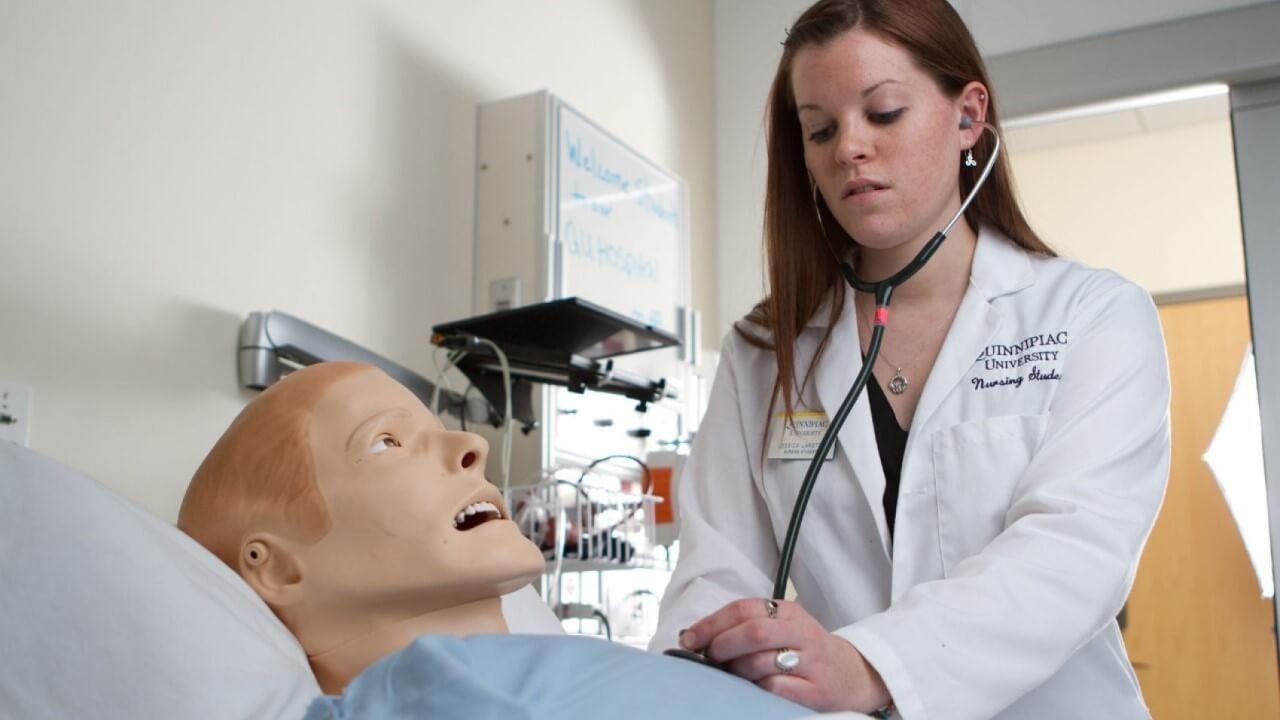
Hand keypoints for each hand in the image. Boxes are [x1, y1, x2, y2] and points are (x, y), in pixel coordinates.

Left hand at [679, 598, 890, 712]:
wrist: (854, 675)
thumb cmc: (806, 651)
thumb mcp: (783, 627)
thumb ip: (747, 626)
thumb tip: (697, 637)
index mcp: (788, 612)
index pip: (743, 609)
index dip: (711, 624)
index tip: (689, 638)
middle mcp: (801, 632)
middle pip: (753, 632)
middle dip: (722, 645)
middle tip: (709, 658)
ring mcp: (811, 662)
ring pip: (761, 662)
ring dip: (737, 670)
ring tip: (734, 675)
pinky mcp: (816, 691)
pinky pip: (775, 688)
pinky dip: (758, 689)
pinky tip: (756, 689)